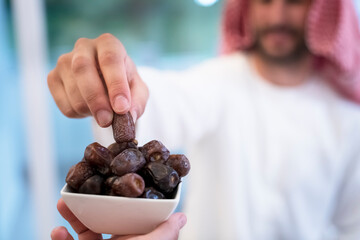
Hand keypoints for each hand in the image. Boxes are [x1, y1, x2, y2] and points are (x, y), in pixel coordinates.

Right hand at [47, 33, 148, 126]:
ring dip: (90, 110)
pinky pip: (64, 104)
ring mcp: (64, 61)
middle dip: (96, 99)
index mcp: (108, 43)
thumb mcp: (138, 91)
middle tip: (107, 121)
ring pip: (72, 90)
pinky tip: (90, 109)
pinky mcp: (53, 78)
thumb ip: (137, 101)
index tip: (122, 108)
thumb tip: (128, 115)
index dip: (116, 84)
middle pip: (82, 69)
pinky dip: (79, 114)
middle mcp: (84, 47)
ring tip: (105, 113)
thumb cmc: (125, 84)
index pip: (110, 59)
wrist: (107, 85)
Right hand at [51, 199, 186, 239]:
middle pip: (102, 218)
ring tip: (62, 204)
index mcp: (133, 238)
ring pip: (83, 230)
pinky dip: (60, 238)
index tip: (110, 181)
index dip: (119, 198)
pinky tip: (56, 231)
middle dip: (90, 203)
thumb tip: (182, 217)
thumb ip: (165, 234)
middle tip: (80, 190)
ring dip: (71, 217)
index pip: (127, 214)